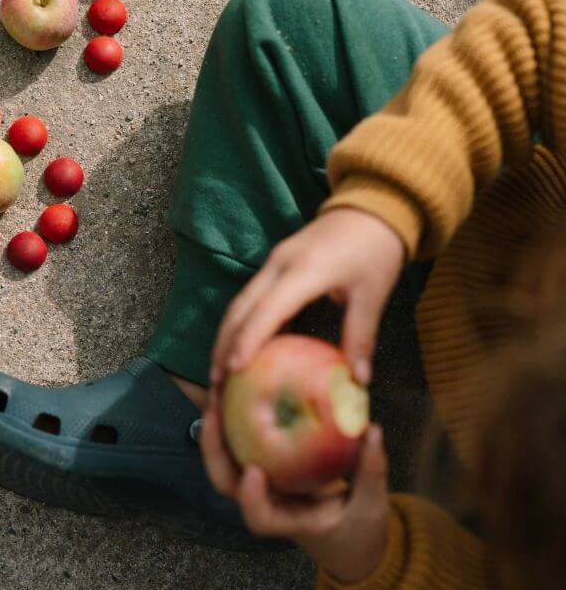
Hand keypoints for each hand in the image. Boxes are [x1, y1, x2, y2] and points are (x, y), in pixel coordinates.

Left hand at [201, 407, 390, 582]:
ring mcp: (261, 486)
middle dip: (213, 449)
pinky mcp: (262, 468)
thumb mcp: (372, 504)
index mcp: (291, 521)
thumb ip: (372, 470)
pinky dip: (231, 419)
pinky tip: (232, 386)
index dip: (252, 498)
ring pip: (224, 461)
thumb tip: (372, 429)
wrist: (350, 544)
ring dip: (215, 429)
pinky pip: (239, 443)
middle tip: (215, 411)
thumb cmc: (360, 530)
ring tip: (216, 391)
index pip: (260, 519)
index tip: (255, 472)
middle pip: (226, 483)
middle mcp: (268, 503)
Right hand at [210, 208, 404, 385]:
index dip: (249, 340)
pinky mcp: (274, 266)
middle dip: (224, 344)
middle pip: (240, 308)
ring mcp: (273, 264)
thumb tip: (359, 381)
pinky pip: (249, 299)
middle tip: (215, 382)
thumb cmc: (375, 249)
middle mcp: (279, 265)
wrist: (370, 207)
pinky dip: (239, 325)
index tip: (233, 369)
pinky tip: (237, 349)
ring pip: (238, 303)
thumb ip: (361, 335)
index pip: (268, 309)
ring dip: (225, 336)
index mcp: (304, 270)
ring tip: (217, 372)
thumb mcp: (373, 293)